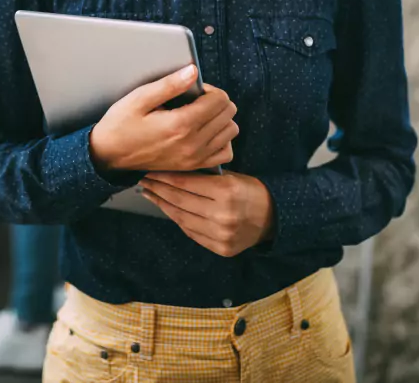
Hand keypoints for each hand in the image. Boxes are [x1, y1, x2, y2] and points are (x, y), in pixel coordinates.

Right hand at [89, 65, 238, 172]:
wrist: (109, 155)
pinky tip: (207, 132)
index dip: (210, 89)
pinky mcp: (193, 166)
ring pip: (230, 132)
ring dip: (221, 119)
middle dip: (217, 101)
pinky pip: (224, 153)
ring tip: (202, 114)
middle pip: (228, 114)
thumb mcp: (140, 98)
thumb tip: (193, 72)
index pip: (219, 100)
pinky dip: (221, 140)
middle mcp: (192, 143)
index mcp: (181, 124)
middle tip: (198, 99)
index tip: (195, 90)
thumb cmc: (121, 124)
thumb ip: (170, 85)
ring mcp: (194, 158)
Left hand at [139, 171, 274, 256]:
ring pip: (182, 218)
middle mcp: (223, 214)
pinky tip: (168, 209)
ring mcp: (221, 234)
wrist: (274, 218)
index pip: (187, 183)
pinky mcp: (220, 248)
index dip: (166, 176)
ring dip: (163, 205)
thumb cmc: (251, 191)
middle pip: (181, 201)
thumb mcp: (232, 176)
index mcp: (227, 191)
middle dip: (159, 189)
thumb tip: (173, 172)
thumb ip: (206, 177)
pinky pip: (191, 232)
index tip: (151, 170)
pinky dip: (178, 219)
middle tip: (144, 180)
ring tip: (150, 194)